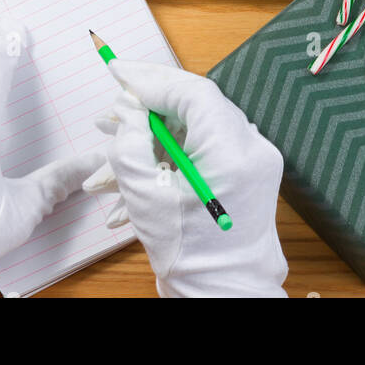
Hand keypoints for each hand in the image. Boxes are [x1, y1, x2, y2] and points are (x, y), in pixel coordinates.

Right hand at [84, 60, 287, 297]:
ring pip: (196, 128)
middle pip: (195, 106)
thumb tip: (128, 108)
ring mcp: (253, 160)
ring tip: (111, 140)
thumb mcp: (145, 194)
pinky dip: (171, 151)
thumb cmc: (189, 255)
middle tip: (112, 102)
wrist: (221, 293)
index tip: (118, 71)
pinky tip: (134, 165)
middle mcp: (252, 148)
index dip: (151, 79)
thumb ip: (130, 141)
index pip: (192, 92)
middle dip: (148, 105)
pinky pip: (205, 147)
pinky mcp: (246, 172)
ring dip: (153, 133)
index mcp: (234, 151)